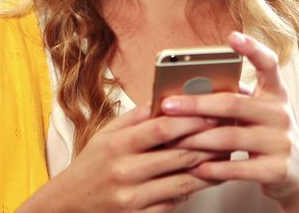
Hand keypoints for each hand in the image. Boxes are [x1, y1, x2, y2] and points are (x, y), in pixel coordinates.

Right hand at [21, 105, 220, 211]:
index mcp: (118, 145)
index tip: (213, 110)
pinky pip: (175, 203)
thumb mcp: (107, 134)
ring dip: (211, 169)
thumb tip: (169, 96)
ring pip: (184, 182)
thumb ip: (138, 116)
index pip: (163, 128)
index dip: (192, 119)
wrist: (67, 206)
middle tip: (231, 132)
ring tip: (228, 155)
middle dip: (210, 144)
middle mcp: (125, 171)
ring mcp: (133, 197)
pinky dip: (194, 189)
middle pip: (179, 155)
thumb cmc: (91, 165)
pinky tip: (208, 178)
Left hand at [161, 31, 298, 210]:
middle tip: (168, 105)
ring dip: (197, 139)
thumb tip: (190, 88)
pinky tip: (195, 169)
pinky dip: (213, 169)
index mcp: (276, 93)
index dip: (252, 48)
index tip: (232, 36)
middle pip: (233, 103)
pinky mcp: (277, 169)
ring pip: (230, 137)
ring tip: (174, 139)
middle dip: (196, 103)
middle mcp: (281, 113)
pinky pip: (238, 168)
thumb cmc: (269, 137)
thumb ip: (236, 99)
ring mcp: (281, 141)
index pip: (269, 63)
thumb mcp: (260, 113)